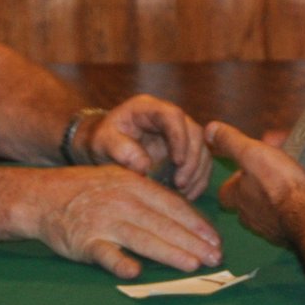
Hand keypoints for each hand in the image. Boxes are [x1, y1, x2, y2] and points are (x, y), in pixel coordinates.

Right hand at [27, 165, 220, 278]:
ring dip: (169, 252)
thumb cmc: (88, 190)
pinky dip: (119, 261)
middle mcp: (121, 201)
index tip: (215, 240)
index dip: (196, 224)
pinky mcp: (84, 241)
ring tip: (192, 265)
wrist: (41, 196)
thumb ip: (150, 197)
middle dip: (192, 241)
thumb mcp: (121, 181)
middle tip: (215, 258)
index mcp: (134, 184)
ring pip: (142, 238)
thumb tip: (187, 219)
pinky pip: (104, 253)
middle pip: (163, 223)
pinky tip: (135, 271)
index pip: (172, 205)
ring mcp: (102, 221)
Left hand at [80, 95, 212, 198]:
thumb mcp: (103, 142)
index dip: (180, 137)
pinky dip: (198, 179)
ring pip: (202, 148)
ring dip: (197, 171)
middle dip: (192, 159)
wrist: (105, 147)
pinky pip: (200, 162)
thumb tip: (144, 167)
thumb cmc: (102, 140)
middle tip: (180, 183)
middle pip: (194, 132)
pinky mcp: (184, 150)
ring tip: (183, 192)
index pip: (173, 116)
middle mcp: (169, 118)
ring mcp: (179, 134)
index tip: (177, 161)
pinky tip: (188, 195)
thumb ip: (120, 150)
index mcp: (149, 109)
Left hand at [206, 120, 304, 246]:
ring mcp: (269, 229)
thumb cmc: (278, 183)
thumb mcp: (252, 153)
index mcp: (238, 197)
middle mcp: (249, 217)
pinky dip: (291, 213)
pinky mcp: (289, 236)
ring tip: (289, 190)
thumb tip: (208, 130)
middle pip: (245, 205)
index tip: (243, 172)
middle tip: (269, 178)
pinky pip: (286, 222)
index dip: (232, 182)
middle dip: (254, 193)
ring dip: (273, 203)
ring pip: (266, 214)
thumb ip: (231, 142)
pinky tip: (303, 205)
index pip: (225, 193)